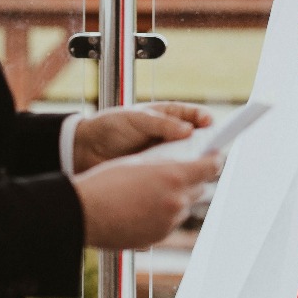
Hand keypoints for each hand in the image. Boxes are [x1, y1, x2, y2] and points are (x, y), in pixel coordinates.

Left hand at [72, 102, 211, 172]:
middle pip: (198, 141)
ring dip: (192, 164)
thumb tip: (188, 131)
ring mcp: (165, 156)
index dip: (206, 119)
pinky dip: (177, 178)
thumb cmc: (110, 126)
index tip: (211, 124)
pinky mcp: (158, 173)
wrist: (86, 150)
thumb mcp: (135, 119)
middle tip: (208, 150)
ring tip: (193, 166)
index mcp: (168, 116)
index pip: (195, 116)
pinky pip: (173, 176)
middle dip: (205, 145)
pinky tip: (177, 180)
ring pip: (188, 161)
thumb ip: (161, 124)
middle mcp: (171, 136)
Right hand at [75, 154, 222, 249]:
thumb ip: (164, 165)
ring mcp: (168, 222)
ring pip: (183, 206)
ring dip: (176, 198)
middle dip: (192, 179)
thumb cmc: (104, 183)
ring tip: (153, 191)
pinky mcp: (157, 237)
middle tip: (181, 172)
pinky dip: (162, 214)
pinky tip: (142, 207)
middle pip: (198, 188)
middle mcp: (176, 201)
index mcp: (174, 177)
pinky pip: (168, 222)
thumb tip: (179, 164)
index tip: (214, 156)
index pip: (210, 167)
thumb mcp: (138, 164)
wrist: (82, 213)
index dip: (214, 160)